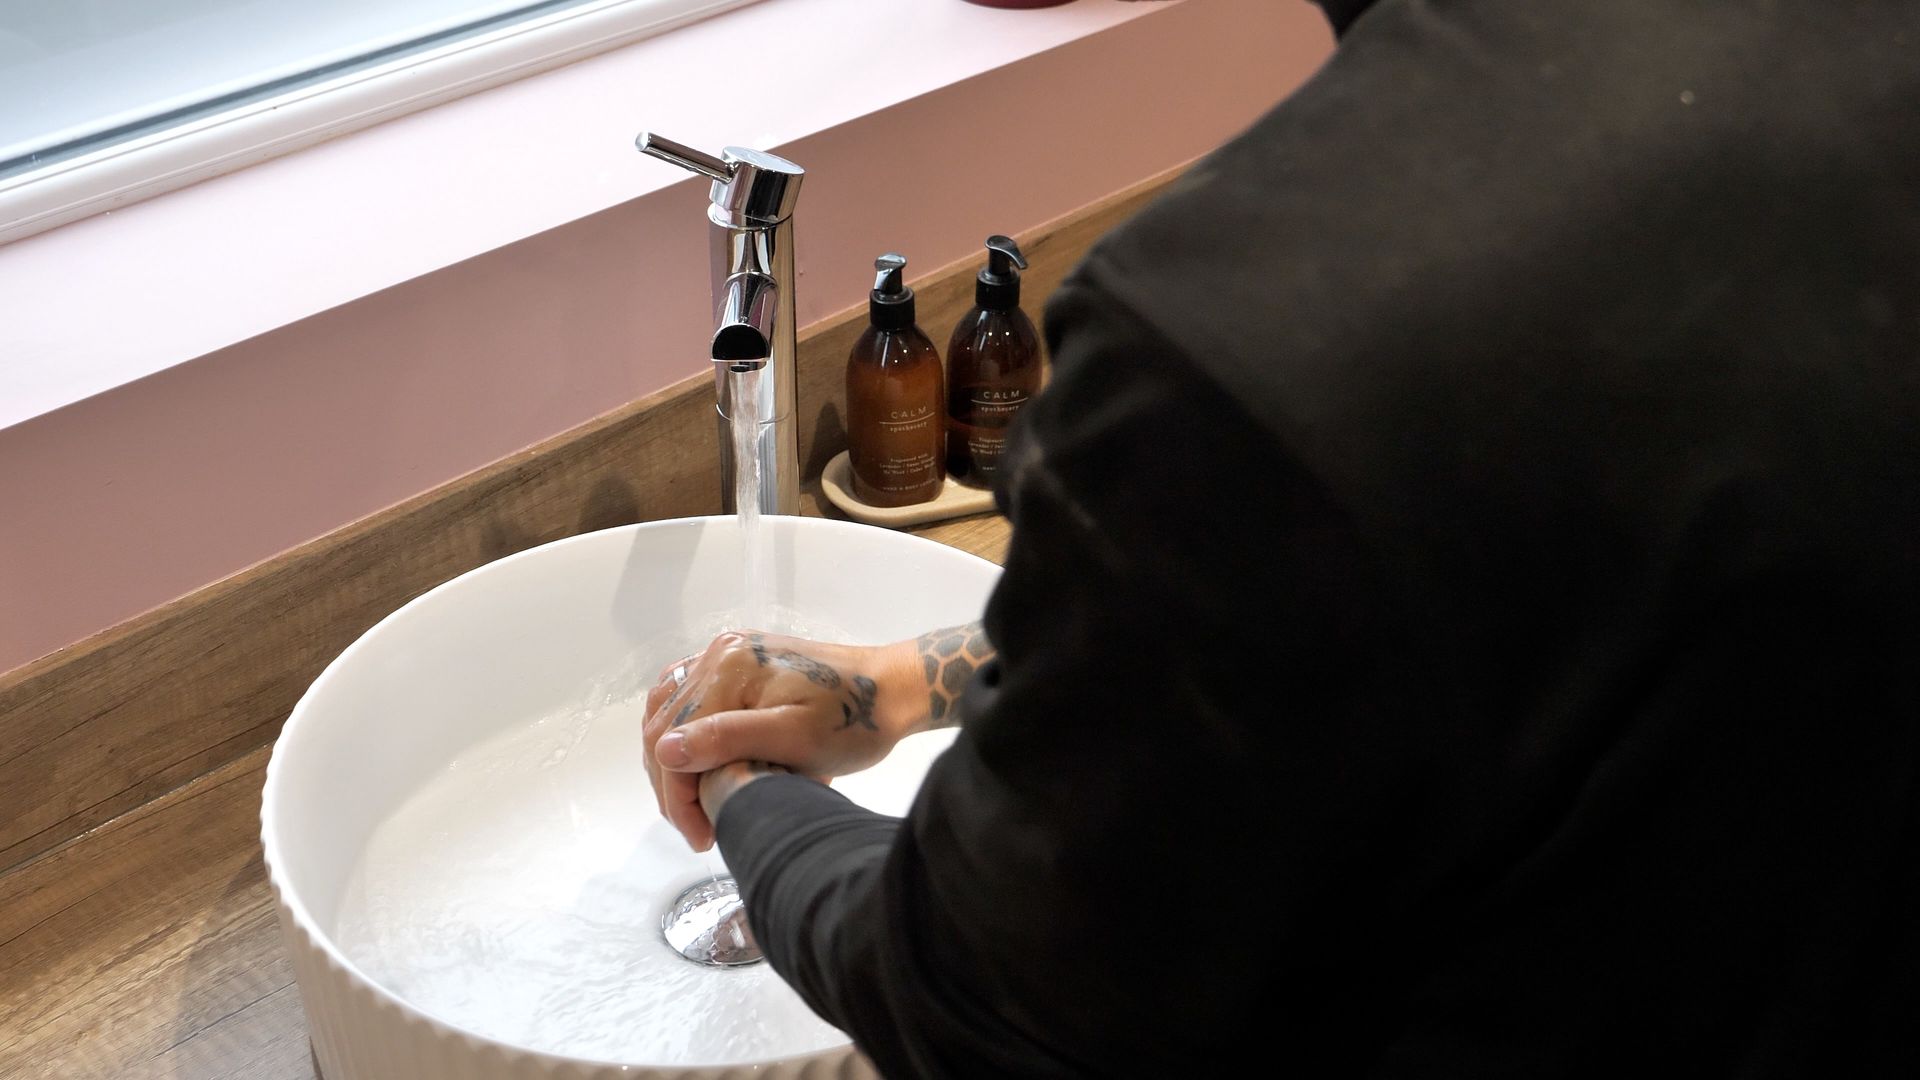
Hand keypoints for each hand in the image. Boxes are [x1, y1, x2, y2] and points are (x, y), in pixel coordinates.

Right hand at [641, 630, 921, 849]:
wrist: (893, 689)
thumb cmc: (853, 722)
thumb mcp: (796, 739)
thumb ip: (729, 739)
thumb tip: (665, 751)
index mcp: (728, 669)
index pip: (674, 741)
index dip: (679, 798)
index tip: (702, 838)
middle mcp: (718, 654)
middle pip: (664, 726)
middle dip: (674, 786)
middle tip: (700, 830)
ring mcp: (727, 654)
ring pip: (669, 711)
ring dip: (673, 760)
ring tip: (695, 803)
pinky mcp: (739, 662)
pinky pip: (688, 695)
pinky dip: (683, 729)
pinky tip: (692, 758)